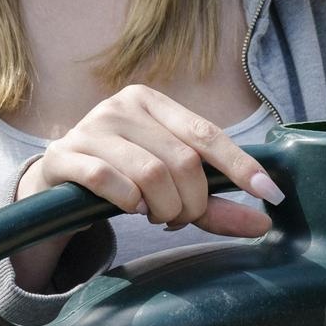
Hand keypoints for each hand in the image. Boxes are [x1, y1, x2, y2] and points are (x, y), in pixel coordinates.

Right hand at [9, 85, 287, 290]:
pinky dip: (128, 201)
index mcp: (151, 102)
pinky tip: (129, 208)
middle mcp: (120, 106)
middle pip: (182, 161)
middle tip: (181, 219)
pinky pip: (107, 180)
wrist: (55, 185)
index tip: (270, 193)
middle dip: (191, 203)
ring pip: (150, 173)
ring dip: (162, 207)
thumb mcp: (169, 187)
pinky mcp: (62, 154)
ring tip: (156, 216)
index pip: (206, 133)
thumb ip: (214, 205)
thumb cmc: (121, 179)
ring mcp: (89, 127)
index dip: (240, 165)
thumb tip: (262, 223)